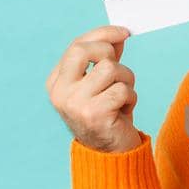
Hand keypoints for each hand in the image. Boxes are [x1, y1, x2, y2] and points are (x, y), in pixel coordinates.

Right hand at [47, 25, 144, 153]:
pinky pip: (122, 90)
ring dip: (126, 81)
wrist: (111, 155)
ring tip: (122, 98)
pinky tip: (123, 112)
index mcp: (57, 82)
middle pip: (84, 50)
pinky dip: (130, 98)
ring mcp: (75, 103)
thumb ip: (106, 58)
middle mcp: (60, 92)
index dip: (102, 34)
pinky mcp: (94, 114)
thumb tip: (118, 35)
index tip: (124, 32)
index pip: (76, 45)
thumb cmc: (108, 115)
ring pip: (110, 69)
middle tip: (118, 69)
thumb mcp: (103, 83)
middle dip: (109, 52)